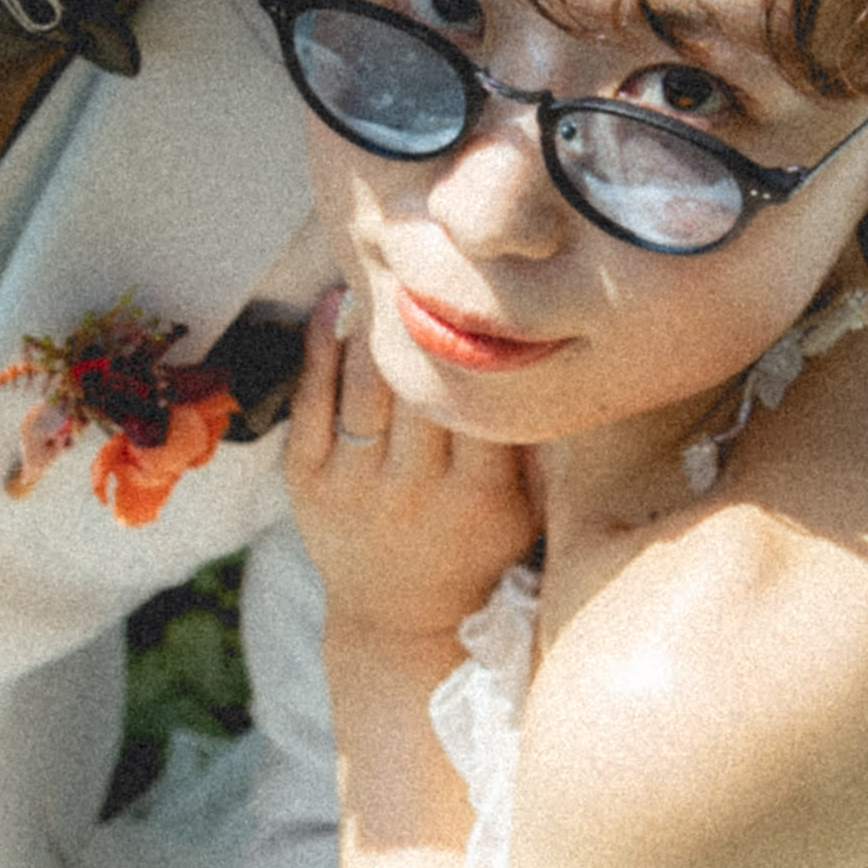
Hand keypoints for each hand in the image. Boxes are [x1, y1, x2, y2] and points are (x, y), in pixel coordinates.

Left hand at [284, 287, 538, 650]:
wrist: (401, 618)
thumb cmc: (478, 549)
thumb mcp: (531, 509)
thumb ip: (545, 443)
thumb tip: (561, 354)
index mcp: (479, 495)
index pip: (484, 400)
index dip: (485, 341)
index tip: (488, 285)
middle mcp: (414, 492)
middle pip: (422, 383)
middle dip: (428, 315)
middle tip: (433, 249)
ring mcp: (354, 488)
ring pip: (366, 383)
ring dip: (373, 317)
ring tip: (385, 261)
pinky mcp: (306, 483)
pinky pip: (312, 399)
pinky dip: (322, 343)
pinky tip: (332, 301)